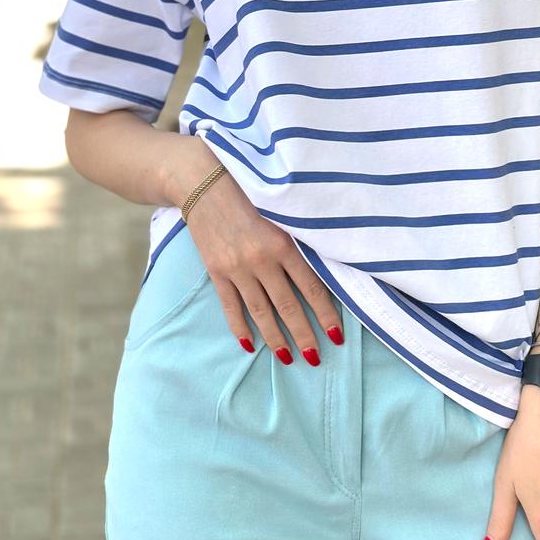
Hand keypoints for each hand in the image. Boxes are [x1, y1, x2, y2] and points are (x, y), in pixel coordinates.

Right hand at [163, 139, 344, 364]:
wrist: (203, 180)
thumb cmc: (250, 188)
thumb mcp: (282, 208)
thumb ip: (300, 236)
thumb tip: (327, 264)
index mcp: (284, 242)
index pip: (312, 287)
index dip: (326, 313)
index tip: (336, 334)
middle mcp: (262, 259)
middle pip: (288, 306)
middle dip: (304, 335)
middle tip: (316, 357)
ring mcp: (237, 268)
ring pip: (261, 312)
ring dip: (276, 338)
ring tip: (289, 359)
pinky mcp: (216, 270)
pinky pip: (231, 306)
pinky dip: (240, 326)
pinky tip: (249, 344)